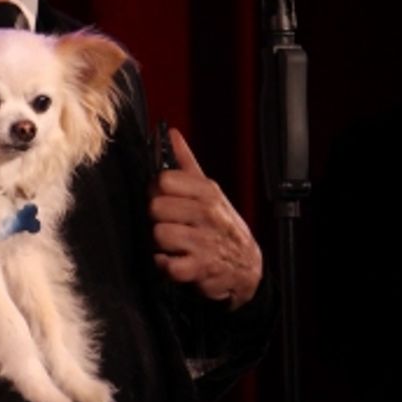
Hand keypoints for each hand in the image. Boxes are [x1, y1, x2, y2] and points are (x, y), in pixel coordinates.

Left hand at [150, 128, 262, 307]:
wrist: (246, 266)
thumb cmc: (222, 226)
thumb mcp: (210, 192)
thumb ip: (186, 163)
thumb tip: (170, 133)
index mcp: (207, 192)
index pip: (164, 180)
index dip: (157, 190)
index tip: (164, 199)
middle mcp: (207, 213)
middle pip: (156, 208)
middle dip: (157, 218)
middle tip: (170, 224)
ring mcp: (204, 241)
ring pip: (159, 234)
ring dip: (160, 243)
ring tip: (173, 244)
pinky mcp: (199, 268)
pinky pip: (167, 264)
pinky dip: (166, 266)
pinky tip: (174, 261)